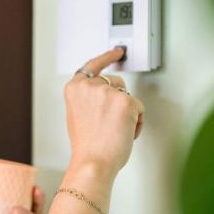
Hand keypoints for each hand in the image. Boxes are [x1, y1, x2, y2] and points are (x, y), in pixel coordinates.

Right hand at [65, 48, 144, 177]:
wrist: (93, 161)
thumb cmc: (87, 146)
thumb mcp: (78, 115)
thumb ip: (88, 98)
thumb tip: (106, 93)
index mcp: (74, 88)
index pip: (92, 65)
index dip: (107, 57)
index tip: (117, 51)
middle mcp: (89, 85)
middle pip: (115, 82)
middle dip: (119, 98)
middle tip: (114, 121)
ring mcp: (108, 92)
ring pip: (128, 95)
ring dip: (127, 112)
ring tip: (115, 130)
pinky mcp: (126, 101)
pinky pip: (139, 108)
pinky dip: (137, 122)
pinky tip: (125, 133)